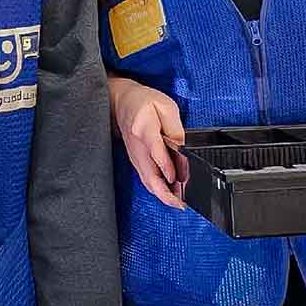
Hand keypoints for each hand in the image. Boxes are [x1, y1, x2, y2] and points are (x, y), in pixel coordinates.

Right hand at [109, 77, 188, 208]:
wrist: (121, 102)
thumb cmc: (143, 102)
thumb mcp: (166, 107)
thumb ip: (176, 129)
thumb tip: (183, 151)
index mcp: (144, 129)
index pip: (156, 152)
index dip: (167, 167)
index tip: (178, 179)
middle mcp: (137, 147)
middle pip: (149, 176)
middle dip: (166, 194)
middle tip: (181, 203)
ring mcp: (135, 156)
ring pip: (147, 181)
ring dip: (162, 195)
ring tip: (179, 203)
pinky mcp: (136, 160)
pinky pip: (147, 178)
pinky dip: (158, 189)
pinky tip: (170, 192)